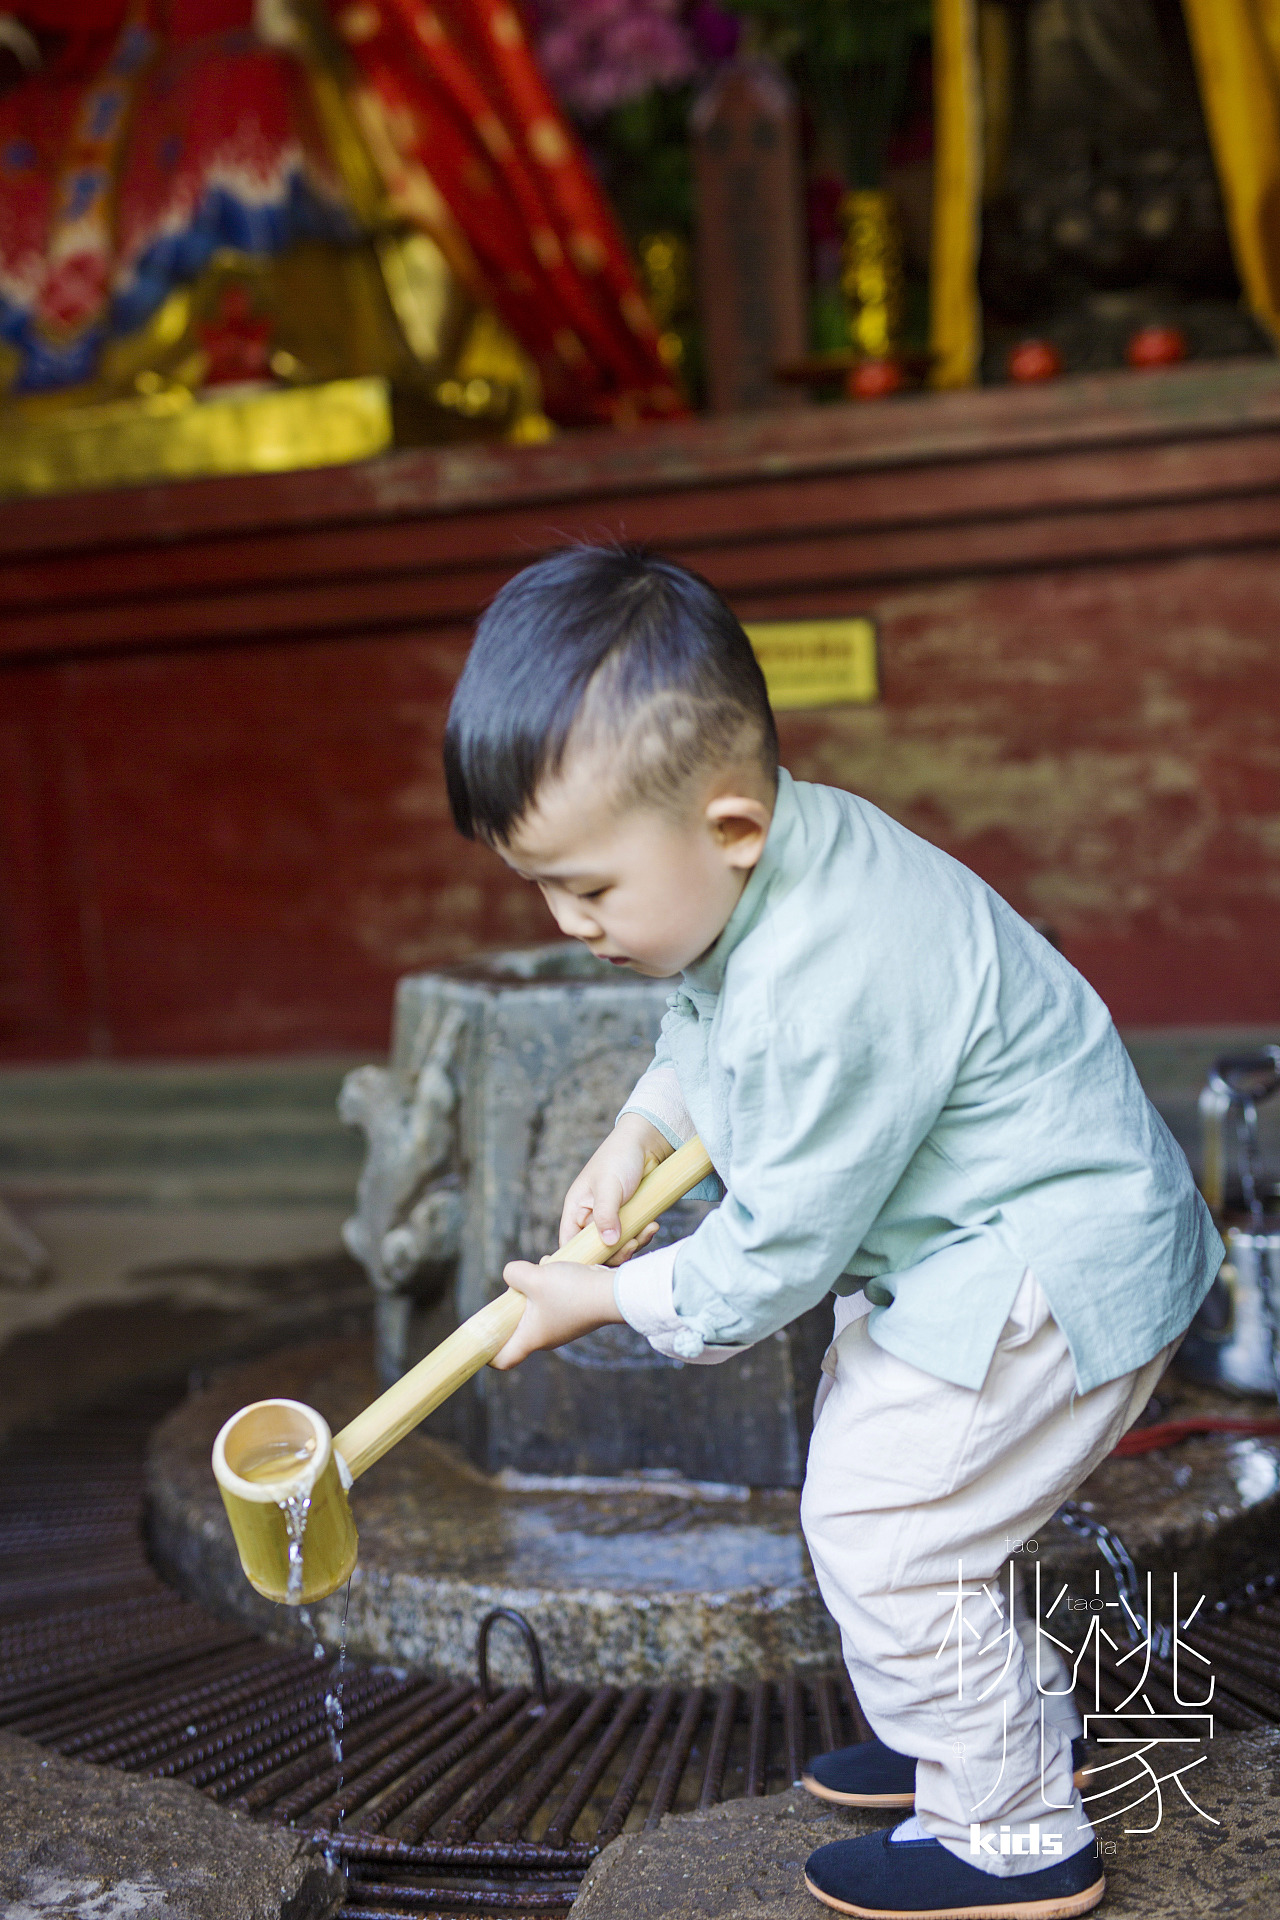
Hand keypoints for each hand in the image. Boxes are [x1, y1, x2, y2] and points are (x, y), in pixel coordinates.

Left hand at [492, 1258, 623, 1367]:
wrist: (614, 1292)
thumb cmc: (572, 1291)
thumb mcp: (534, 1276)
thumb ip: (514, 1274)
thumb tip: (512, 1274)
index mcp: (532, 1338)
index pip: (504, 1359)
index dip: (488, 1354)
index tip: (481, 1341)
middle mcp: (547, 1337)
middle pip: (519, 1327)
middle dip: (514, 1304)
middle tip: (516, 1286)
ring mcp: (564, 1326)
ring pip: (538, 1307)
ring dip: (537, 1286)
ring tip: (544, 1268)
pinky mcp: (577, 1314)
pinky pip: (556, 1299)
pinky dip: (554, 1284)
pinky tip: (561, 1267)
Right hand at [559, 1114, 671, 1253]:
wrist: (647, 1143)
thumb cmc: (619, 1156)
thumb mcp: (609, 1185)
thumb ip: (605, 1214)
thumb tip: (607, 1242)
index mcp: (576, 1210)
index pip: (570, 1244)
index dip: (580, 1258)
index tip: (598, 1264)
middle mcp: (591, 1218)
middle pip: (596, 1251)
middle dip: (614, 1253)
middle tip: (631, 1244)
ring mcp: (612, 1220)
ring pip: (617, 1248)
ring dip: (632, 1244)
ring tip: (647, 1229)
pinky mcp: (630, 1220)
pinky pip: (633, 1238)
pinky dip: (643, 1236)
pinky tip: (653, 1225)